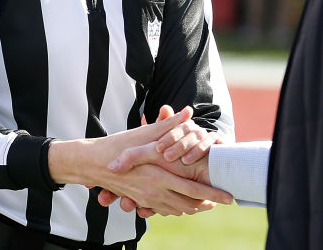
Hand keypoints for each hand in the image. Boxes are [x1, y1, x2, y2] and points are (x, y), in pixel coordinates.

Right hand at [48, 106, 231, 216]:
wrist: (91, 163)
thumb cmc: (118, 146)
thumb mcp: (144, 134)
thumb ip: (168, 124)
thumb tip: (187, 112)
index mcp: (159, 176)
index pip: (194, 190)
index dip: (213, 194)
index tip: (230, 196)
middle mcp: (155, 192)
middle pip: (189, 204)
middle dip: (208, 203)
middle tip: (224, 200)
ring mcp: (146, 199)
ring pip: (177, 209)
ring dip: (194, 207)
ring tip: (208, 203)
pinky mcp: (139, 200)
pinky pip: (163, 210)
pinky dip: (177, 209)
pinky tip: (183, 205)